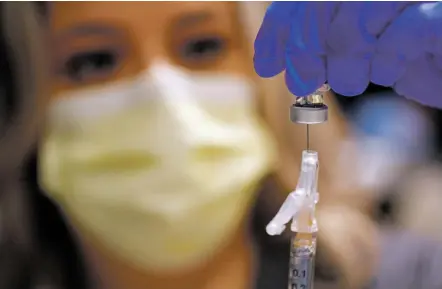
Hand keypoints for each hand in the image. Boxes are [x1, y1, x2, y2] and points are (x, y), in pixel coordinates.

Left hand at [254, 2, 441, 107]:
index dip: (279, 27)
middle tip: (302, 83)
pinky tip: (387, 73)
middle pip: (321, 3)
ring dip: (343, 59)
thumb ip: (322, 51)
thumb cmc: (410, 60)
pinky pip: (402, 32)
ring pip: (357, 13)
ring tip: (350, 82)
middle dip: (302, 50)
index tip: (265, 62)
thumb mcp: (357, 56)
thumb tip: (277, 61)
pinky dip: (385, 60)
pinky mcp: (440, 17)